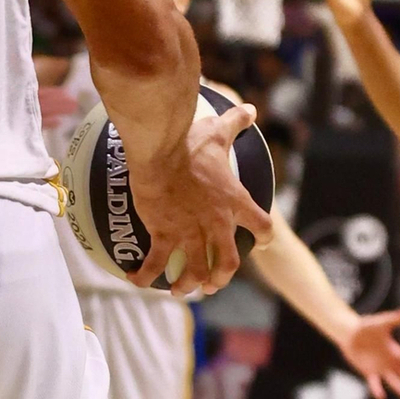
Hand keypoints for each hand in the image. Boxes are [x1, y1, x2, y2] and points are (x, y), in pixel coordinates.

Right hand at [128, 102, 272, 296]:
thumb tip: (250, 109)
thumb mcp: (217, 132)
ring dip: (188, 283)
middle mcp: (216, 222)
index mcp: (234, 201)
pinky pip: (155, 263)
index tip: (260, 243)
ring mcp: (190, 231)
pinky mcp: (164, 233)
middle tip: (212, 283)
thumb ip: (235, 123)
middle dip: (221, 277)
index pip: (261, 226)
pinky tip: (135, 279)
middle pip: (227, 262)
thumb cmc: (189, 141)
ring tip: (180, 289)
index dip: (263, 236)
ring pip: (195, 271)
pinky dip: (145, 275)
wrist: (161, 151)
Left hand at [337, 308, 399, 398]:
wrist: (350, 333)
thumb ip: (398, 318)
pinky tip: (381, 397)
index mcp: (395, 352)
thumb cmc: (367, 326)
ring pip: (392, 380)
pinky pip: (374, 382)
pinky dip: (377, 390)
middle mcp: (389, 362)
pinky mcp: (368, 372)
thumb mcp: (384, 322)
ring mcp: (379, 368)